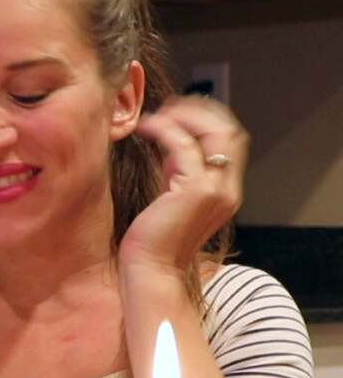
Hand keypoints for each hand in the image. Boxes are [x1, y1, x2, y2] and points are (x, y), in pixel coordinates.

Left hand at [119, 96, 245, 276]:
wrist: (151, 270)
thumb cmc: (153, 240)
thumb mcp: (170, 197)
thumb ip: (177, 171)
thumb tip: (171, 142)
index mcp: (226, 191)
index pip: (232, 142)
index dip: (208, 120)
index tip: (177, 112)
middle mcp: (228, 189)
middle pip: (230, 132)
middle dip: (200, 112)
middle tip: (169, 107)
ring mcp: (215, 189)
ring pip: (214, 133)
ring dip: (184, 117)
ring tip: (156, 116)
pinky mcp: (195, 190)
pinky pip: (184, 145)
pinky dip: (165, 130)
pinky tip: (145, 128)